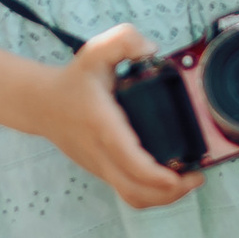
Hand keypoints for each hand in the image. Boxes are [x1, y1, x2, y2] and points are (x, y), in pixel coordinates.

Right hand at [46, 23, 205, 210]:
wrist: (41, 104)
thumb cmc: (73, 80)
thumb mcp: (95, 51)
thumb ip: (123, 40)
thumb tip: (151, 49)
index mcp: (103, 126)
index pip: (130, 160)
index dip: (157, 176)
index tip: (181, 175)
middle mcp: (102, 153)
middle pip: (136, 191)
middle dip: (171, 193)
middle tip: (197, 177)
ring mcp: (101, 167)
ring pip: (133, 198)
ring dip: (164, 197)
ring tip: (188, 181)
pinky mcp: (103, 173)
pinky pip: (129, 193)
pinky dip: (153, 193)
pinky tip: (171, 179)